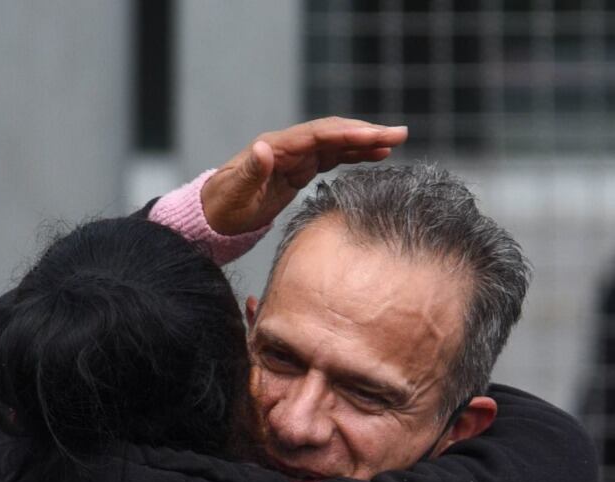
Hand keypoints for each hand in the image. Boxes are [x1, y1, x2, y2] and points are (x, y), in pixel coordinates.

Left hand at [200, 117, 407, 235]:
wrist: (213, 215)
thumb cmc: (222, 207)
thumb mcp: (234, 193)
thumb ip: (250, 171)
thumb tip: (263, 147)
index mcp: (277, 148)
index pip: (319, 135)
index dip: (348, 134)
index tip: (375, 136)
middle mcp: (289, 147)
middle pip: (334, 133)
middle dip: (367, 132)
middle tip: (400, 133)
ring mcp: (296, 157)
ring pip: (337, 143)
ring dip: (366, 142)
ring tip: (397, 141)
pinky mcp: (300, 170)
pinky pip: (332, 157)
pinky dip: (355, 155)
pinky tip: (376, 156)